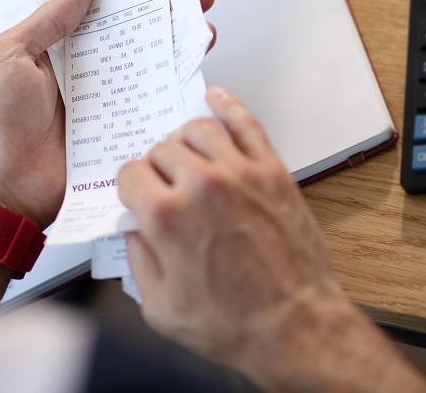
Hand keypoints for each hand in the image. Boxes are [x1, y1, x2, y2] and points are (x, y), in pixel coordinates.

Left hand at [0, 0, 217, 229]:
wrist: (1, 188)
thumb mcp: (8, 56)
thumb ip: (47, 21)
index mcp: (61, 51)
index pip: (104, 12)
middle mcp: (90, 75)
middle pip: (137, 37)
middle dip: (170, 15)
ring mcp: (109, 105)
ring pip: (152, 72)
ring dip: (180, 51)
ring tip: (205, 34)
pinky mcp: (122, 135)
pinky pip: (153, 113)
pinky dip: (175, 98)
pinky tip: (196, 82)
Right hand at [117, 87, 425, 392]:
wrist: (295, 326)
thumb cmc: (236, 324)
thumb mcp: (160, 308)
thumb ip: (138, 261)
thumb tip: (135, 231)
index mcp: (167, 217)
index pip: (131, 173)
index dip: (131, 188)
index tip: (138, 197)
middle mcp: (201, 187)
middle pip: (161, 149)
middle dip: (157, 168)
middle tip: (165, 186)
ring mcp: (239, 175)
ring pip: (198, 128)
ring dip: (185, 138)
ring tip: (186, 154)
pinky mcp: (271, 173)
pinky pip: (246, 123)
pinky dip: (228, 105)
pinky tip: (217, 99)